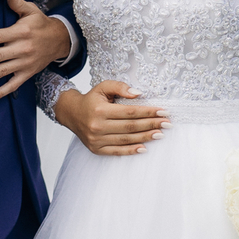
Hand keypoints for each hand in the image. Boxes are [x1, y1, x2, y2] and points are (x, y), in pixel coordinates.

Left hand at [0, 0, 71, 102]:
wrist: (60, 40)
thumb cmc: (41, 24)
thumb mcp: (31, 10)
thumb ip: (17, 3)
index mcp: (20, 32)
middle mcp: (22, 48)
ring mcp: (25, 63)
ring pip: (2, 71)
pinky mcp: (27, 73)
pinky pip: (13, 85)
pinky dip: (1, 92)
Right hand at [53, 80, 168, 155]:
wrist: (71, 113)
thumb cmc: (91, 99)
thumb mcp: (103, 87)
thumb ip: (120, 87)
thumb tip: (139, 94)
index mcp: (100, 110)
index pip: (130, 112)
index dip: (148, 112)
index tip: (163, 111)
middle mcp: (97, 126)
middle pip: (130, 126)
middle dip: (151, 124)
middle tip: (167, 123)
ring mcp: (96, 139)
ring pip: (126, 139)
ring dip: (145, 137)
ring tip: (160, 134)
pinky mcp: (96, 149)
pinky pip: (117, 151)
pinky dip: (131, 150)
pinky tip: (144, 147)